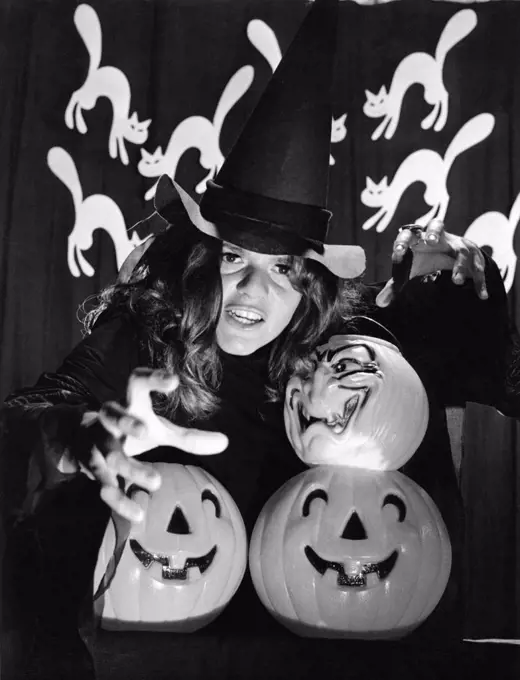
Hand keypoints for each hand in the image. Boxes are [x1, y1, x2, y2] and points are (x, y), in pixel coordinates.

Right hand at [79, 368, 227, 521]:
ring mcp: (97, 444)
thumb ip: (188, 438)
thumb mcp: (159, 430)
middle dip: (126, 422)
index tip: (173, 380)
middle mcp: (109, 420)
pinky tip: (137, 514)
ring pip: (110, 455)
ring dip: (130, 468)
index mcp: (130, 403)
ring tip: (156, 481)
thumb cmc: (129, 431)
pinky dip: (120, 501)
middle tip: (145, 431)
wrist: (79, 440)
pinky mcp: (90, 469)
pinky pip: (104, 485)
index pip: (137, 382)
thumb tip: (226, 442)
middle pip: (113, 415)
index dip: (153, 379)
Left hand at [376, 219, 487, 307]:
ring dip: (460, 265)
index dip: (403, 241)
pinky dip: (480, 281)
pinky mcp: (473, 254)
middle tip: (431, 241)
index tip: (399, 252)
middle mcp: (439, 236)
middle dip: (434, 232)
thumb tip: (380, 303)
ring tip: (456, 282)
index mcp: (419, 237)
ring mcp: (458, 243)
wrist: (451, 254)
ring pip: (461, 250)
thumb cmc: (424, 259)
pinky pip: (478, 267)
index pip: (409, 234)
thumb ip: (395, 285)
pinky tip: (481, 295)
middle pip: (437, 225)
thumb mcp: (410, 270)